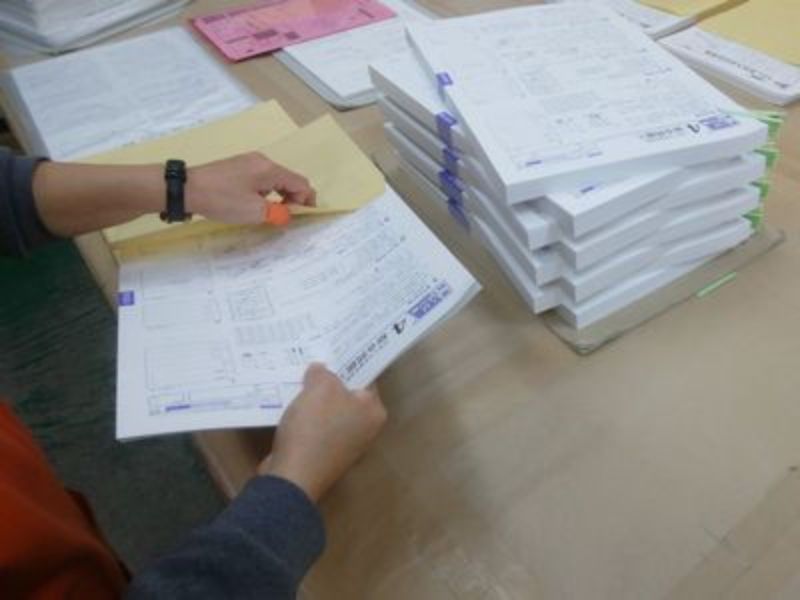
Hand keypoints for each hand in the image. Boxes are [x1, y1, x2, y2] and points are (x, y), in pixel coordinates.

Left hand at [186, 152, 315, 224]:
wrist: (187, 189)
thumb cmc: (222, 199)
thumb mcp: (254, 211)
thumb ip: (278, 212)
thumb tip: (288, 214)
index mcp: (270, 169)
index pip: (300, 182)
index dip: (306, 200)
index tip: (300, 217)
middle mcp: (262, 161)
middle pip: (289, 179)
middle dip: (293, 198)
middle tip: (284, 217)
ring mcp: (248, 161)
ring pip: (274, 179)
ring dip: (278, 196)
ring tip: (268, 213)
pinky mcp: (237, 166)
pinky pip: (261, 178)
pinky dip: (265, 192)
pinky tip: (253, 203)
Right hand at [258, 364, 385, 501]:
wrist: (292, 476)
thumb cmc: (315, 427)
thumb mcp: (321, 387)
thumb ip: (323, 373)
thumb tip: (320, 371)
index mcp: (374, 412)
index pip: (366, 378)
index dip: (348, 362)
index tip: (331, 349)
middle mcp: (365, 429)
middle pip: (346, 394)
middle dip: (328, 380)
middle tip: (311, 360)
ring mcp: (344, 444)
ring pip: (329, 410)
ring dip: (313, 398)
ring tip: (297, 378)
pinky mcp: (323, 454)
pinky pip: (316, 426)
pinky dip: (305, 416)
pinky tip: (289, 403)